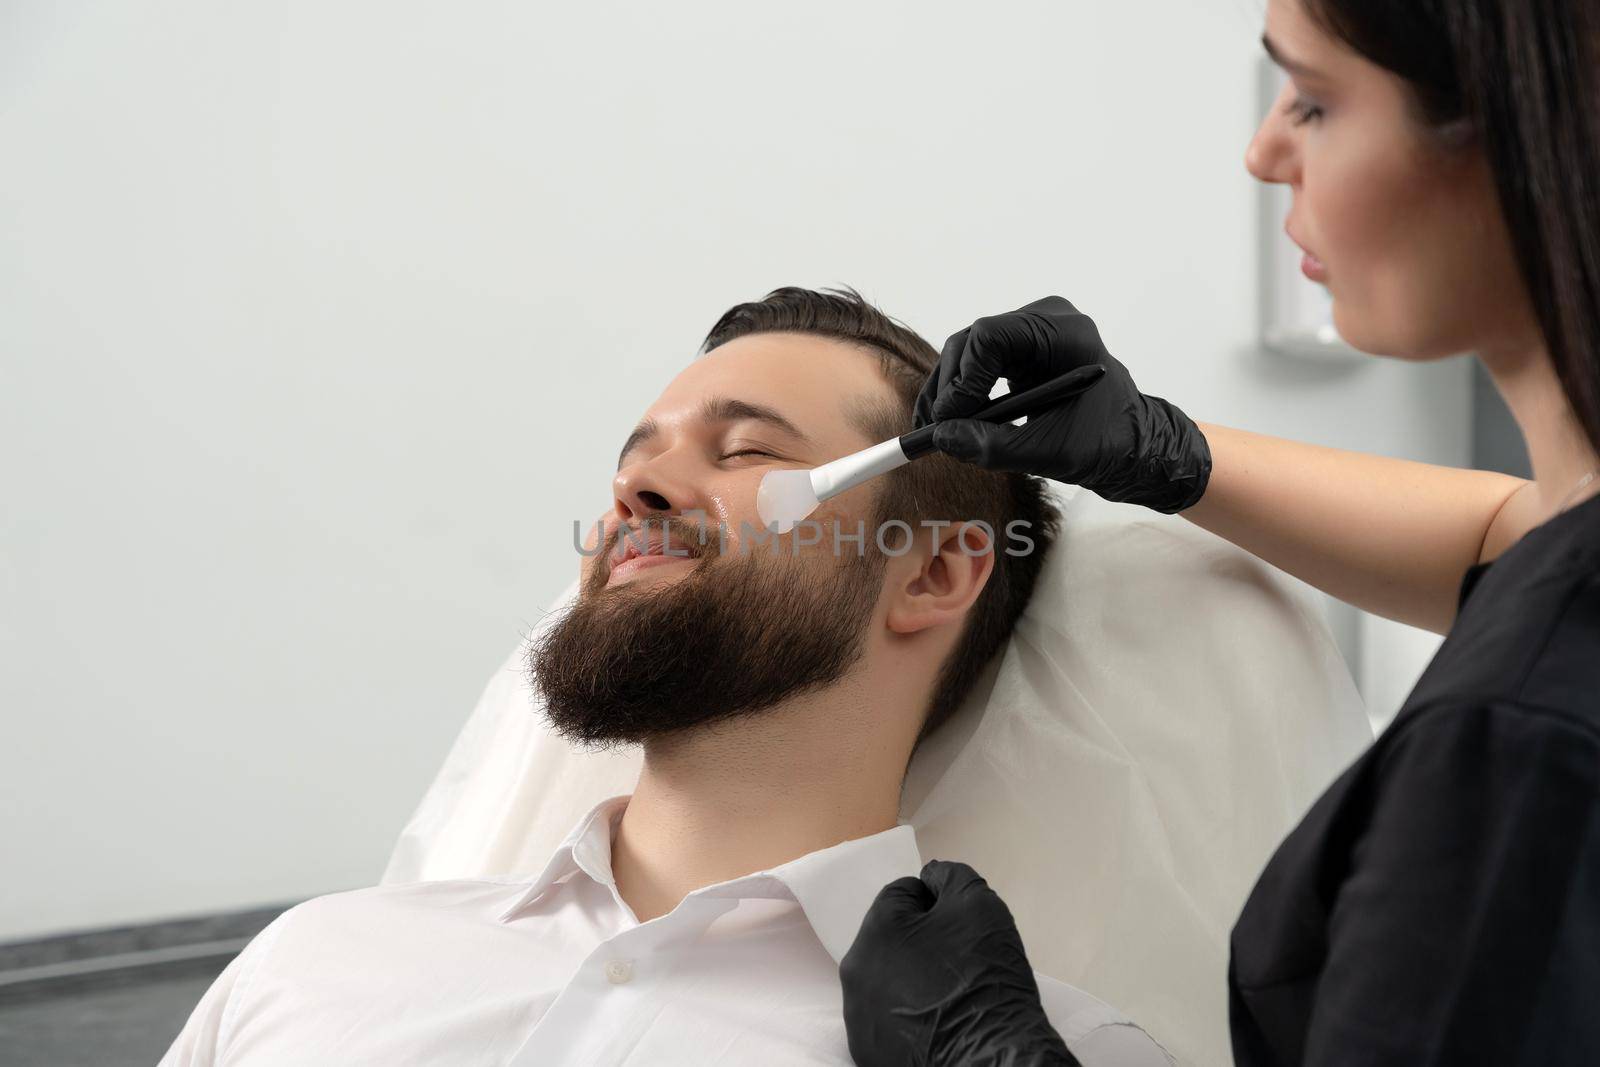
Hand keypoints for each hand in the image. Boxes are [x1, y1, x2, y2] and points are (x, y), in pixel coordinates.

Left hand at [841, 860, 1079, 1066]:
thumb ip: (949, 876)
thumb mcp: (979, 904)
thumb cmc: (985, 978)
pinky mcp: (868, 1051)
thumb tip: (931, 877)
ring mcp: (858, 1016)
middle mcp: (855, 972)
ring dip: (910, 975)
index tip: (959, 924)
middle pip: (889, 937)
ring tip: (948, 991)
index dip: (935, 902)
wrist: (992, 1054)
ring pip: (885, 977)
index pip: (900, 895)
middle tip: (957, 957)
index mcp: (876, 930)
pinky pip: (886, 1017)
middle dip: (919, 938)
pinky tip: (936, 1020)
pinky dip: (906, 1014)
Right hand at [916, 296, 1210, 513]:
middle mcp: (1044, 323)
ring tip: (938, 431)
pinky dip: (961, 395)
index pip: (992, 336)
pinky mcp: (1020, 355)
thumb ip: (995, 445)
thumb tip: (943, 437)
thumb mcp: (1051, 451)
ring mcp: (1031, 336)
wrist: (1133, 446)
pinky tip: (951, 424)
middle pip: (974, 342)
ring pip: (969, 353)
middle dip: (952, 387)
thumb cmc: (1107, 442)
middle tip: (939, 430)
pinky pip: (977, 366)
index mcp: (1063, 332)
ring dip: (950, 392)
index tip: (950, 420)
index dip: (963, 378)